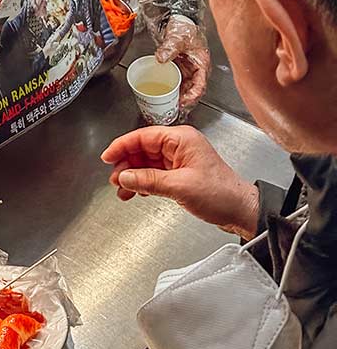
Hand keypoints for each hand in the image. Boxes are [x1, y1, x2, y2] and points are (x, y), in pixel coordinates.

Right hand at [100, 125, 259, 237]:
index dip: (122, 146)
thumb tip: (125, 177)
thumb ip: (148, 180)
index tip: (107, 157)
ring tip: (122, 190)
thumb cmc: (220, 194)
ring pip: (147, 163)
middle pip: (143, 149)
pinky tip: (136, 192)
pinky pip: (155, 174)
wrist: (241, 211)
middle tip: (115, 179)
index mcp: (181, 139)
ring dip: (134, 176)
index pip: (143, 137)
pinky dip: (144, 183)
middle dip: (127, 164)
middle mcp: (179, 146)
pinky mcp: (181, 174)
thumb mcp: (180, 187)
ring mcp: (180, 160)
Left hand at [138, 0, 211, 111]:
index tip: (183, 103)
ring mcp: (188, 69)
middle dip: (183, 101)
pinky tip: (163, 94)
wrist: (180, 18)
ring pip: (184, 87)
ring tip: (167, 106)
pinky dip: (171, 89)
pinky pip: (176, 81)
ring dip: (177, 97)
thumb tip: (160, 58)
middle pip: (192, 90)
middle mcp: (196, 69)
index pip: (200, 86)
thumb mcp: (178, 38)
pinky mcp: (179, 67)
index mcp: (201, 64)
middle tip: (172, 109)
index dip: (192, 96)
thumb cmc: (186, 27)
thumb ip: (169, 48)